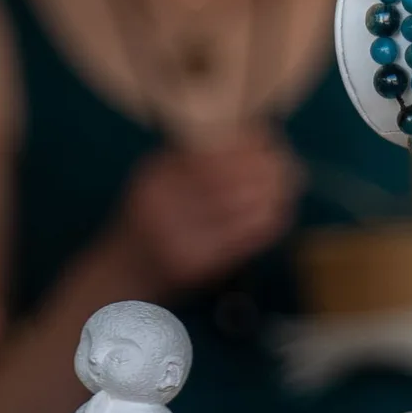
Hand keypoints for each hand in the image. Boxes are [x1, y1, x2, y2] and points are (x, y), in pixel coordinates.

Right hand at [113, 131, 300, 296]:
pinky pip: (243, 239)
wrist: (120, 276)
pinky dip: (268, 224)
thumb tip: (251, 136)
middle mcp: (164, 203)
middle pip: (229, 178)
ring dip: (274, 195)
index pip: (211, 152)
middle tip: (292, 164)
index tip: (272, 138)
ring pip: (241, 208)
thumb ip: (192, 159)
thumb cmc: (145, 221)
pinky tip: (279, 212)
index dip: (247, 143)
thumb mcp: (157, 180)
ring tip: (291, 186)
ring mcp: (179, 237)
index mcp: (157, 175)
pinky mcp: (196, 265)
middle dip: (268, 169)